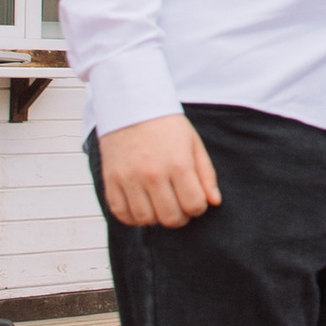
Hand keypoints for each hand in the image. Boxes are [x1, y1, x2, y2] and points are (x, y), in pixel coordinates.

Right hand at [97, 113, 221, 227]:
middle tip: (179, 206)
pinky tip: (142, 206)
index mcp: (178, 163)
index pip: (194, 205)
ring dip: (156, 218)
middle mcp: (152, 173)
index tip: (195, 199)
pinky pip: (122, 214)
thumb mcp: (193, 143)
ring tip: (160, 204)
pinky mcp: (111, 180)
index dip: (198, 207)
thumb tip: (214, 202)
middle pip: (170, 217)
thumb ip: (206, 174)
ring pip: (146, 220)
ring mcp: (129, 178)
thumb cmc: (166, 125)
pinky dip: (133, 217)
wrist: (131, 106)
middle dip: (180, 217)